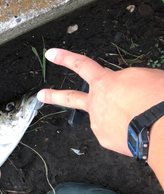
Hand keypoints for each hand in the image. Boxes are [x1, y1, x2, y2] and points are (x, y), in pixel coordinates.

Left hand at [37, 49, 163, 156]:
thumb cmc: (161, 99)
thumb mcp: (146, 77)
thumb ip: (129, 81)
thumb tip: (125, 90)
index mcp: (106, 82)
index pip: (82, 65)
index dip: (65, 58)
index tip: (51, 54)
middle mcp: (97, 102)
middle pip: (70, 97)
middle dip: (54, 95)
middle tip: (41, 94)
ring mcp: (98, 122)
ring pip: (100, 117)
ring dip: (111, 118)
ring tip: (132, 118)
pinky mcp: (105, 139)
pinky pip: (115, 131)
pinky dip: (125, 129)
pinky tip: (138, 128)